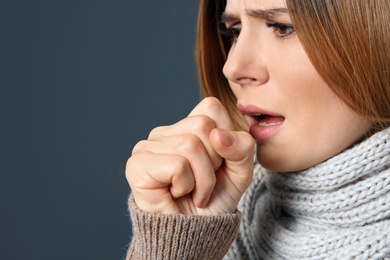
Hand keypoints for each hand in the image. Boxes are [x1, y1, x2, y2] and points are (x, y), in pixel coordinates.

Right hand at [126, 97, 254, 214]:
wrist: (195, 232)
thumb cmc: (213, 199)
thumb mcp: (239, 171)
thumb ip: (241, 147)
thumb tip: (218, 134)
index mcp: (187, 127)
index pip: (211, 106)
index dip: (224, 137)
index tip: (218, 163)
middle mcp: (165, 132)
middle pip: (203, 125)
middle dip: (214, 161)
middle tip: (203, 181)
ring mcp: (148, 145)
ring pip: (190, 145)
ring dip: (202, 179)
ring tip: (192, 191)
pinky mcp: (138, 163)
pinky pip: (177, 164)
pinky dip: (186, 185)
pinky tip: (176, 193)